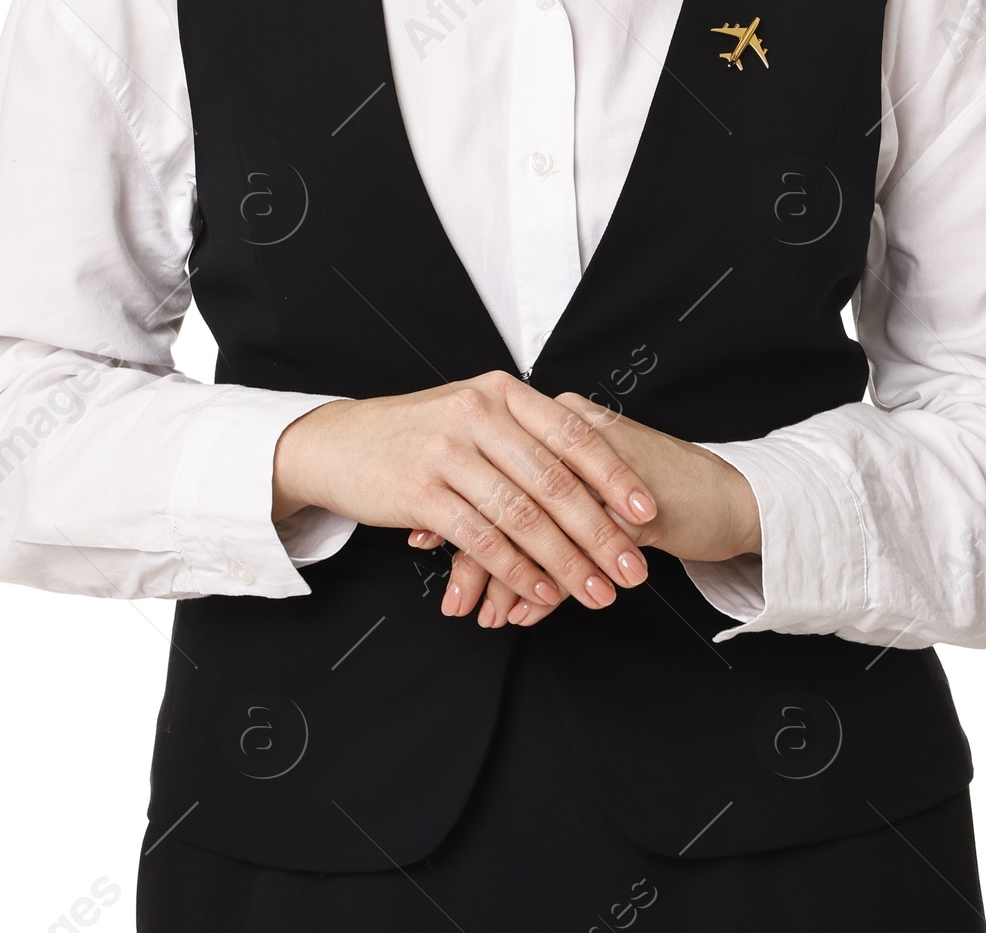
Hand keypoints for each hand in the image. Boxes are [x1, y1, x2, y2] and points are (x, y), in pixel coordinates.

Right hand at [273, 372, 656, 618]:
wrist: (339, 444)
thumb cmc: (416, 435)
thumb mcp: (471, 414)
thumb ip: (524, 433)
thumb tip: (593, 474)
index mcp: (500, 392)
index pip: (572, 433)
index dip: (614, 474)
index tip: (647, 511)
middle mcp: (478, 413)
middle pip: (554, 480)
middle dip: (600, 530)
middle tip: (631, 568)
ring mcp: (447, 451)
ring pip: (523, 515)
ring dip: (566, 561)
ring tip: (596, 592)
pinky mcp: (421, 491)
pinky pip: (482, 539)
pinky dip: (517, 571)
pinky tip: (541, 593)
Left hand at [435, 394, 760, 627]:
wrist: (732, 496)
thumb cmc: (655, 490)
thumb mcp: (589, 484)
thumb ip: (537, 492)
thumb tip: (464, 527)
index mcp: (560, 417)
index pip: (493, 464)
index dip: (455, 506)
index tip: (423, 542)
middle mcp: (576, 436)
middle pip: (506, 498)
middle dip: (475, 557)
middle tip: (453, 601)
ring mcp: (605, 474)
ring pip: (536, 530)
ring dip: (508, 581)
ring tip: (487, 618)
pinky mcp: (634, 512)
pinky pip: (577, 558)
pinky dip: (548, 591)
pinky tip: (529, 615)